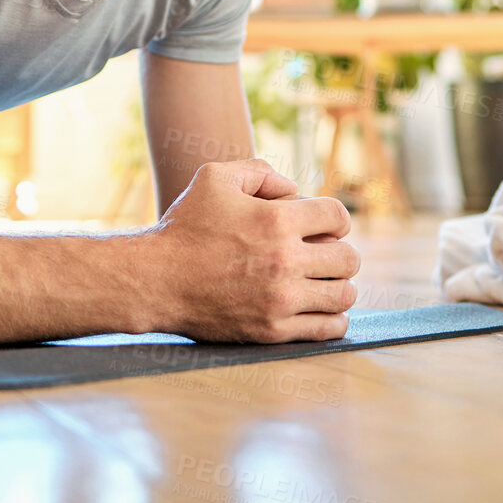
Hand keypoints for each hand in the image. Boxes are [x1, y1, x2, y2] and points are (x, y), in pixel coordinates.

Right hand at [140, 158, 358, 342]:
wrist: (154, 280)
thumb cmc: (185, 226)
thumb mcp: (215, 177)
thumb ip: (261, 172)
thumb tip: (295, 189)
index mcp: (277, 220)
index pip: (338, 217)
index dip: (336, 219)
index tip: (326, 227)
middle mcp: (285, 260)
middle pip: (348, 258)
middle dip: (339, 252)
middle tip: (324, 256)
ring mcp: (280, 299)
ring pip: (343, 294)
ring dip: (339, 285)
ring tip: (324, 282)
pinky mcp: (272, 330)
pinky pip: (327, 328)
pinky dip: (334, 318)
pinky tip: (324, 308)